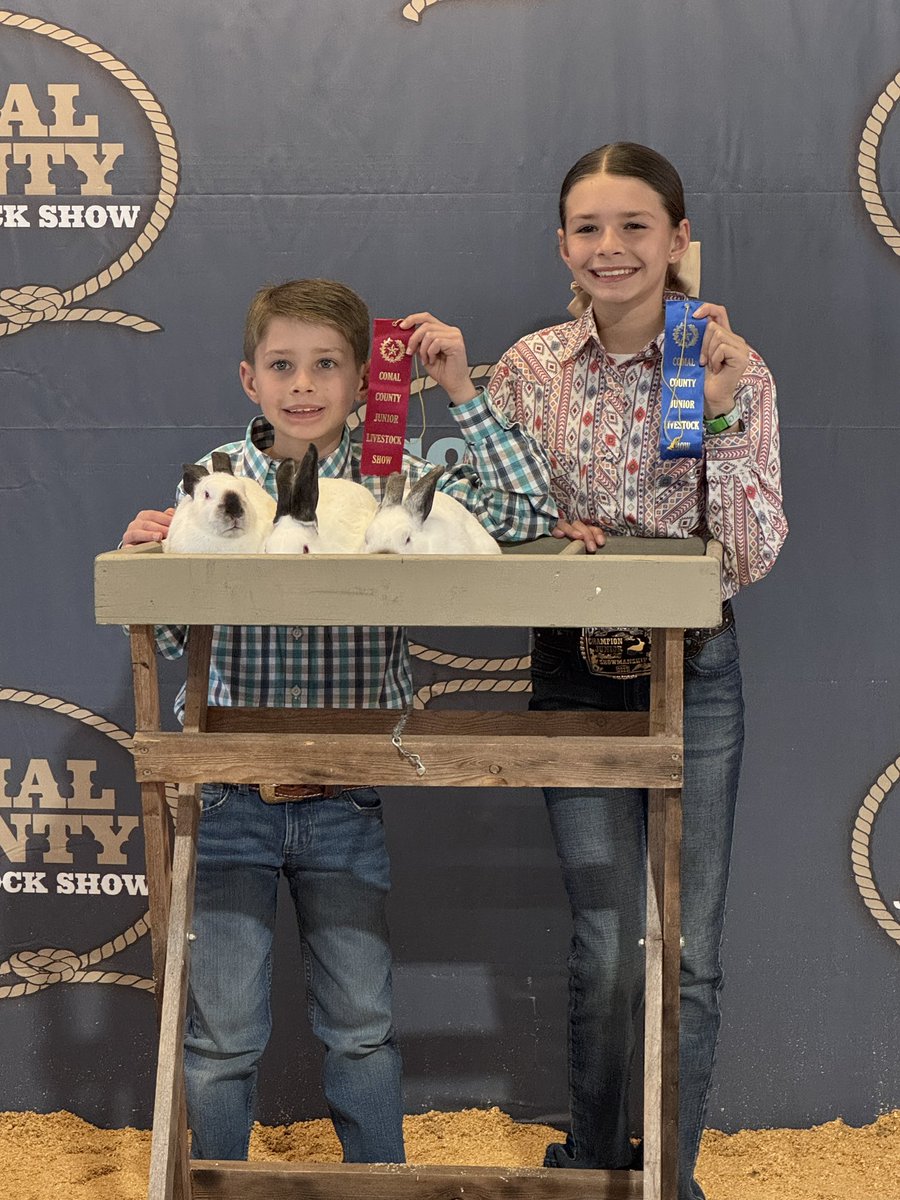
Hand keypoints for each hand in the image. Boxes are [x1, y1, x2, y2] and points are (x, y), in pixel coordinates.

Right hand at [122, 508, 174, 545]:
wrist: (143, 550)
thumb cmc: (155, 536)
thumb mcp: (162, 525)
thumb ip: (167, 518)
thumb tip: (172, 513)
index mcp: (144, 517)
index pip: (153, 515)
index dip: (164, 518)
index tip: (174, 522)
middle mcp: (135, 524)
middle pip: (146, 524)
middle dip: (159, 528)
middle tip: (169, 532)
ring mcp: (129, 536)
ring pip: (136, 533)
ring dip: (148, 535)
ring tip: (158, 537)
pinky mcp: (126, 548)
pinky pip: (127, 547)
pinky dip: (130, 547)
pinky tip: (135, 547)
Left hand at [398, 312, 477, 405]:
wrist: (453, 384)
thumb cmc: (442, 371)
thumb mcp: (424, 354)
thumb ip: (418, 343)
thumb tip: (406, 335)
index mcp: (444, 331)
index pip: (427, 318)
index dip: (413, 319)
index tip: (402, 326)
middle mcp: (451, 331)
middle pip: (426, 325)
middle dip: (414, 338)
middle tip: (410, 351)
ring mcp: (455, 336)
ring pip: (429, 334)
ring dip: (423, 349)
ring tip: (426, 360)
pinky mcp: (456, 343)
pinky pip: (436, 342)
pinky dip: (431, 353)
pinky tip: (434, 360)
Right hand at [551, 518, 605, 553]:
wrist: (554, 552)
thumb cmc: (576, 552)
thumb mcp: (585, 550)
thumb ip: (590, 549)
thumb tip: (599, 550)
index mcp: (584, 531)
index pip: (592, 529)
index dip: (597, 534)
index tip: (601, 543)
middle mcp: (573, 528)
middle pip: (580, 525)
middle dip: (587, 535)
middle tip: (592, 548)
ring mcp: (562, 528)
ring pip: (567, 525)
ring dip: (573, 531)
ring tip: (578, 537)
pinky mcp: (552, 531)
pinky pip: (554, 528)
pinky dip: (557, 530)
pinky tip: (560, 534)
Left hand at [693, 302, 750, 418]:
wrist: (710, 397)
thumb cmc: (703, 378)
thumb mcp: (698, 352)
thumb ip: (698, 337)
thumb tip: (688, 321)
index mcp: (726, 337)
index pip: (719, 312)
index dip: (707, 308)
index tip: (694, 315)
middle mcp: (736, 340)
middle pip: (714, 325)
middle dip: (703, 343)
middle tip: (703, 360)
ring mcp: (741, 348)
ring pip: (718, 335)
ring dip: (708, 352)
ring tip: (711, 366)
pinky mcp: (741, 356)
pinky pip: (722, 347)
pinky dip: (714, 359)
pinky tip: (717, 369)